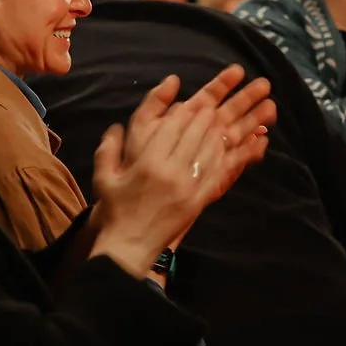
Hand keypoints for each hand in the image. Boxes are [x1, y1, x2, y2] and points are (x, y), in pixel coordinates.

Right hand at [91, 69, 267, 273]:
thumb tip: (116, 126)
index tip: (196, 98)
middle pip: (195, 134)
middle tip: (222, 101)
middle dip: (210, 114)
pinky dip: (232, 157)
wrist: (129, 247)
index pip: (172, 126)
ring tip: (236, 115)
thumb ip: (109, 148)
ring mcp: (188, 187)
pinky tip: (241, 146)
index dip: (186, 109)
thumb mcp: (103, 176)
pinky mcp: (198, 200)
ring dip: (225, 130)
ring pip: (210, 150)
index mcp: (147, 162)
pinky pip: (219, 174)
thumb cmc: (115, 211)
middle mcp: (171, 171)